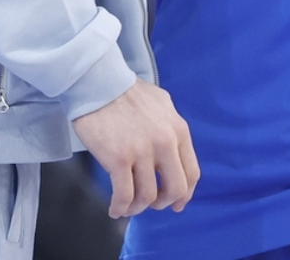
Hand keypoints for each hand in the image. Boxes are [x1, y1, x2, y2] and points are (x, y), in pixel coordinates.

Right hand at [72, 79, 199, 217]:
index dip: (185, 194)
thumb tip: (175, 155)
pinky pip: (124, 196)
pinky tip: (114, 208)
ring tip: (128, 205)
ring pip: (148, 197)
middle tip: (152, 204)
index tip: (176, 203)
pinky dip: (120, 207)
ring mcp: (142, 151)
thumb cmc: (127, 92)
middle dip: (163, 202)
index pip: (192, 173)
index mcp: (178, 129)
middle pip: (175, 189)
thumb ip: (172, 128)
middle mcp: (165, 142)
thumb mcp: (162, 104)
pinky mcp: (118, 158)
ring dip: (137, 207)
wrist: (98, 81)